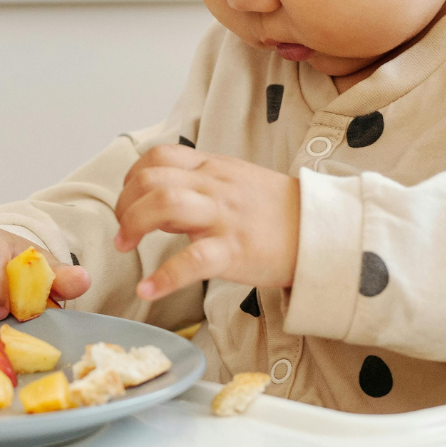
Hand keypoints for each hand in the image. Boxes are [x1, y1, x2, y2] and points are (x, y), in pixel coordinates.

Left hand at [114, 144, 299, 301]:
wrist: (322, 231)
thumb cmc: (277, 211)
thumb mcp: (236, 182)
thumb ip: (199, 184)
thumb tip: (160, 199)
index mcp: (213, 168)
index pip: (159, 156)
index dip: (132, 177)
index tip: (129, 201)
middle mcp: (214, 186)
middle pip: (152, 178)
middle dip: (124, 204)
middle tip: (123, 231)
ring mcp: (224, 217)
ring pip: (165, 204)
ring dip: (133, 225)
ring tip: (125, 247)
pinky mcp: (234, 250)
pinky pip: (192, 261)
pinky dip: (163, 278)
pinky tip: (147, 291)